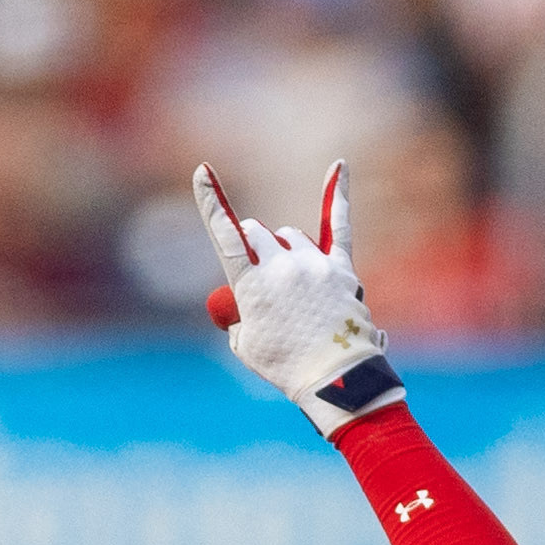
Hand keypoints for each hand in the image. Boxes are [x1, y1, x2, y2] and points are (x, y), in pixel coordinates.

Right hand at [195, 163, 408, 437]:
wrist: (334, 379)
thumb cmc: (285, 366)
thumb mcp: (246, 344)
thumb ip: (242, 311)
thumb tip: (251, 293)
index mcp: (251, 285)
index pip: (225, 235)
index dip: (211, 202)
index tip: (203, 171)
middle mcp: (282, 265)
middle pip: (260, 233)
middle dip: (254, 247)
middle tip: (260, 277)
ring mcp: (313, 264)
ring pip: (292, 238)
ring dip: (286, 252)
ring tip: (293, 290)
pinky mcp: (341, 269)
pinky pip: (338, 226)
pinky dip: (337, 195)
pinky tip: (339, 165)